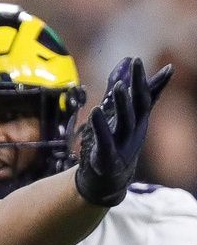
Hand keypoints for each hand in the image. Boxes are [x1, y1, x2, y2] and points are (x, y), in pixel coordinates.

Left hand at [74, 57, 172, 205]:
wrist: (107, 182)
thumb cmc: (115, 145)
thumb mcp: (121, 116)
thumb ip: (121, 90)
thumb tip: (125, 61)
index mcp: (138, 121)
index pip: (145, 97)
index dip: (148, 80)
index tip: (148, 62)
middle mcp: (134, 132)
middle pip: (139, 105)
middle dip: (138, 84)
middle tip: (136, 63)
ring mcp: (122, 146)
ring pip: (126, 122)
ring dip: (122, 103)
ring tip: (117, 85)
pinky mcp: (107, 159)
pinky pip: (105, 141)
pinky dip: (101, 127)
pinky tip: (95, 111)